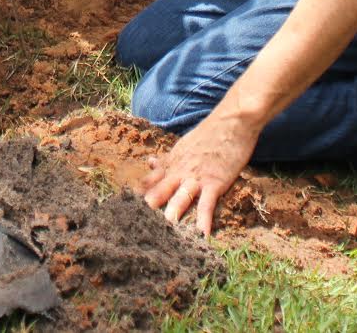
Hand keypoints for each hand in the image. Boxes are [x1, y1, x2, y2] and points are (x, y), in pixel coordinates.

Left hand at [141, 110, 257, 236]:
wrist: (232, 121)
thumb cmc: (211, 133)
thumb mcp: (184, 145)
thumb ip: (167, 158)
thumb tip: (149, 162)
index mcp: (172, 163)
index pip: (150, 180)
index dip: (138, 195)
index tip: (124, 208)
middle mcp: (180, 171)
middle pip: (159, 191)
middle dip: (147, 208)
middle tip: (133, 223)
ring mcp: (196, 177)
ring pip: (179, 199)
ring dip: (170, 215)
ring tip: (161, 234)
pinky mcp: (214, 182)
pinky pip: (206, 205)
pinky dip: (203, 221)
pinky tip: (200, 236)